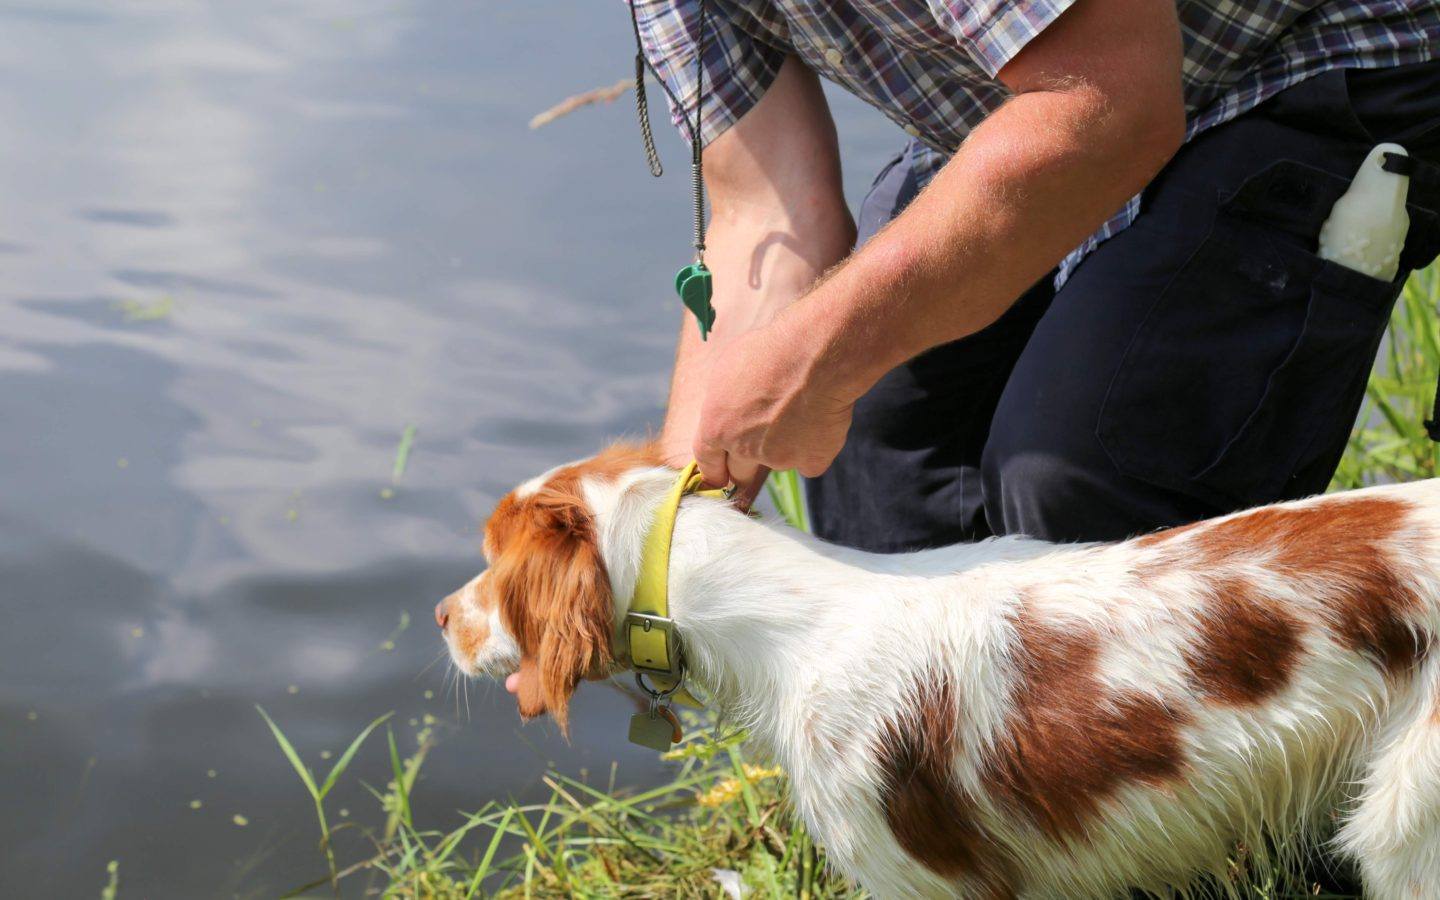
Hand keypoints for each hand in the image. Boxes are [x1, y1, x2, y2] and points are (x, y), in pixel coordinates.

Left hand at [693, 319, 854, 488]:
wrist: (814, 356)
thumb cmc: (770, 352)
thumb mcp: (728, 370)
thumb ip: (725, 402)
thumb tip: (727, 411)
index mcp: (716, 427)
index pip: (707, 461)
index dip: (714, 470)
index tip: (719, 477)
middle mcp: (743, 449)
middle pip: (739, 474)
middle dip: (744, 470)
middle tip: (759, 450)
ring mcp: (778, 458)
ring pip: (778, 462)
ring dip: (783, 448)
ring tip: (799, 411)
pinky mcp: (811, 460)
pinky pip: (810, 463)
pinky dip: (815, 449)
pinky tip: (820, 423)